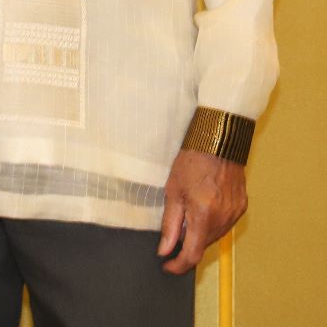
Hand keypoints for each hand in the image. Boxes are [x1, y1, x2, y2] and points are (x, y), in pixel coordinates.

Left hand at [157, 149, 247, 273]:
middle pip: (203, 245)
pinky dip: (212, 222)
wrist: (218, 140)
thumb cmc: (192, 161)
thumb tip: (164, 250)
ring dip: (200, 233)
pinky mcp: (242, 207)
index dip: (178, 265)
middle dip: (187, 244)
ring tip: (189, 211)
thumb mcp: (173, 191)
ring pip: (214, 236)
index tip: (167, 266)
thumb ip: (169, 224)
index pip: (192, 254)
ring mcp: (235, 214)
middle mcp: (222, 219)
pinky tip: (204, 206)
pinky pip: (224, 224)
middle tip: (174, 230)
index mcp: (203, 216)